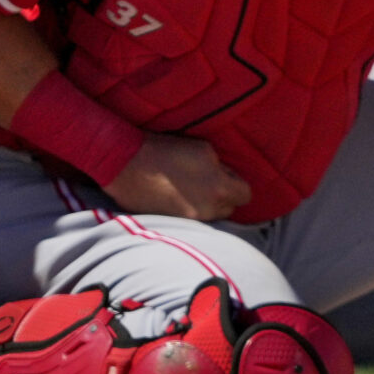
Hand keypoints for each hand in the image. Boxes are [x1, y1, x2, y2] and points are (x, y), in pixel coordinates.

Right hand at [105, 134, 250, 221]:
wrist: (127, 164)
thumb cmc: (167, 151)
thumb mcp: (204, 150)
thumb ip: (221, 167)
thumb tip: (225, 175)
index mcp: (220, 190)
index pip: (246, 195)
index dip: (238, 184)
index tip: (227, 176)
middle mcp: (207, 210)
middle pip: (229, 209)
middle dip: (224, 197)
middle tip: (209, 182)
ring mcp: (188, 220)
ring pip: (210, 216)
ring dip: (207, 205)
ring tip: (192, 189)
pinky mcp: (170, 223)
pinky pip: (190, 220)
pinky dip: (188, 210)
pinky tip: (177, 196)